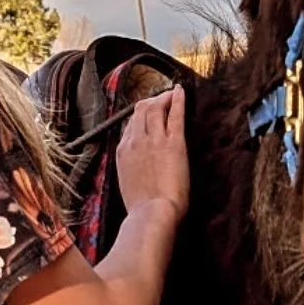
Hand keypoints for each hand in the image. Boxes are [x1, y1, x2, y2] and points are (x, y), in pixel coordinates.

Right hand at [115, 86, 188, 220]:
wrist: (152, 213)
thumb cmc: (142, 207)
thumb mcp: (127, 184)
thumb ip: (130, 169)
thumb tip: (136, 167)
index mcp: (123, 151)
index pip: (129, 125)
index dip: (139, 117)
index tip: (148, 115)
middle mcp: (136, 141)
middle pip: (140, 111)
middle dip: (150, 101)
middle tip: (161, 99)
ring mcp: (154, 140)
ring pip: (154, 108)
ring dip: (163, 98)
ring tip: (171, 94)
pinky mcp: (173, 143)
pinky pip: (174, 114)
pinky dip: (177, 99)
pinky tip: (180, 91)